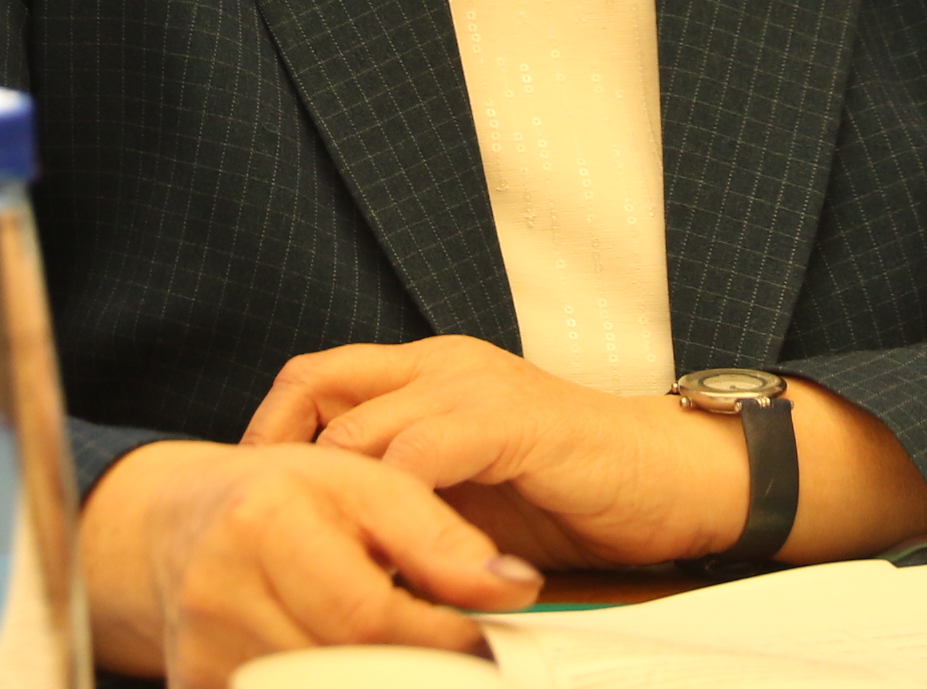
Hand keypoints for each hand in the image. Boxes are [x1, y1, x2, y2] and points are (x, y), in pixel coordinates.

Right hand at [77, 438, 543, 688]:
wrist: (175, 521)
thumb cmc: (280, 494)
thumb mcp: (364, 486)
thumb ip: (438, 535)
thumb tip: (515, 584)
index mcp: (266, 520)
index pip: (372, 614)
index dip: (438, 639)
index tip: (479, 645)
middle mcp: (219, 586)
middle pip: (346, 666)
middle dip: (408, 666)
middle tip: (445, 654)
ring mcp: (201, 644)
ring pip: (317, 688)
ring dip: (367, 677)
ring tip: (390, 646)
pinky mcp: (194, 682)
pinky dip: (322, 681)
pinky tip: (339, 657)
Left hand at [244, 336, 736, 570]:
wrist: (675, 481)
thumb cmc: (572, 495)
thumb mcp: (465, 492)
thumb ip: (404, 496)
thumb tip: (327, 547)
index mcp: (425, 372)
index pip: (314, 379)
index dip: (268, 436)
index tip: (251, 504)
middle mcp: (440, 365)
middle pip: (315, 388)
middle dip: (279, 467)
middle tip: (270, 537)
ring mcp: (474, 387)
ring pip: (358, 429)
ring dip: (333, 500)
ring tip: (322, 561)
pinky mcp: (511, 420)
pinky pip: (421, 456)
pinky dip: (394, 510)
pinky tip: (391, 559)